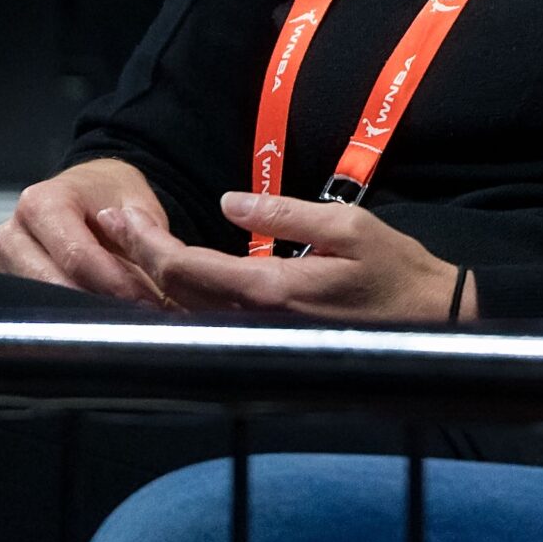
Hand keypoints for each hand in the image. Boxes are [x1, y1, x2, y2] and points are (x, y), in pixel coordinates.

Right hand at [0, 158, 176, 306]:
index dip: (113, 283)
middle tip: (136, 316)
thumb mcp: (135, 201)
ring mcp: (0, 263)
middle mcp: (11, 233)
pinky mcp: (2, 288)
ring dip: (81, 314)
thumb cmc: (108, 196)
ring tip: (120, 317)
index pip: (76, 255)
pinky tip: (94, 318)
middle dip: (98, 303)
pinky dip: (64, 317)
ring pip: (39, 304)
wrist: (85, 191)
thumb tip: (157, 269)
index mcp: (40, 202)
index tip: (142, 302)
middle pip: (52, 285)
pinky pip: (30, 312)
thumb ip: (144, 233)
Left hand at [93, 191, 471, 323]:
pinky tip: (170, 275)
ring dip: (153, 278)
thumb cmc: (395, 269)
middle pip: (176, 292)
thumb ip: (284, 213)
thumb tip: (229, 201)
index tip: (122, 216)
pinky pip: (210, 319)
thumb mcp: (348, 225)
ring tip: (130, 245)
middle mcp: (255, 320)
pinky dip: (182, 295)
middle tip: (112, 221)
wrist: (430, 321)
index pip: (188, 267)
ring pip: (188, 310)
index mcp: (270, 289)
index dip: (148, 242)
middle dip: (138, 257)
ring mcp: (260, 335)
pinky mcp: (269, 340)